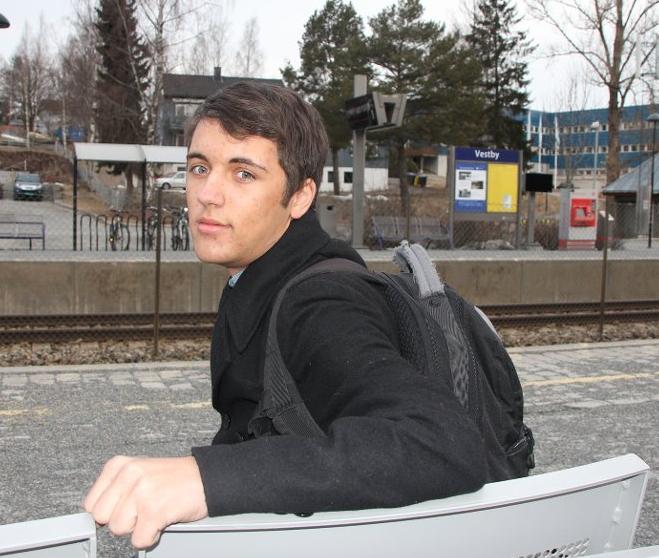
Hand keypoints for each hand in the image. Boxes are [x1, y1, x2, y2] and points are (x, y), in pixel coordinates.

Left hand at [84, 455, 207, 548]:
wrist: (206, 477)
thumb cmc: (174, 478)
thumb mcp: (138, 473)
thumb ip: (115, 489)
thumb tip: (94, 514)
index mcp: (120, 465)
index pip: (92, 503)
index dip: (110, 510)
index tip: (126, 506)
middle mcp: (129, 475)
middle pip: (102, 518)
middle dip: (121, 520)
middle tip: (142, 509)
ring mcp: (141, 492)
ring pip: (119, 529)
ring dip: (138, 527)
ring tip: (154, 511)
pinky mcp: (155, 510)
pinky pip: (139, 539)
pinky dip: (151, 537)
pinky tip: (162, 521)